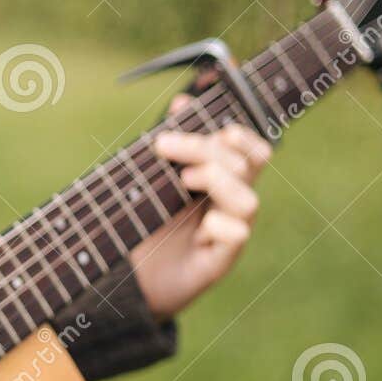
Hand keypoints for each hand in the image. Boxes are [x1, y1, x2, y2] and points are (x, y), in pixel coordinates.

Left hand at [128, 98, 271, 320]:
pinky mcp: (219, 261)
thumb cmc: (145, 225)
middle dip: (206, 149)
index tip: (214, 129)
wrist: (129, 278)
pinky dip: (220, 224)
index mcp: (221, 179)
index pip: (252, 149)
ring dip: (218, 181)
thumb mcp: (153, 180)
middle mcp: (231, 204)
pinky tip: (200, 228)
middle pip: (248, 165)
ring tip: (183, 182)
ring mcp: (229, 233)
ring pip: (249, 200)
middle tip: (164, 149)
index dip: (241, 135)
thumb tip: (183, 102)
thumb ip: (171, 145)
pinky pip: (237, 235)